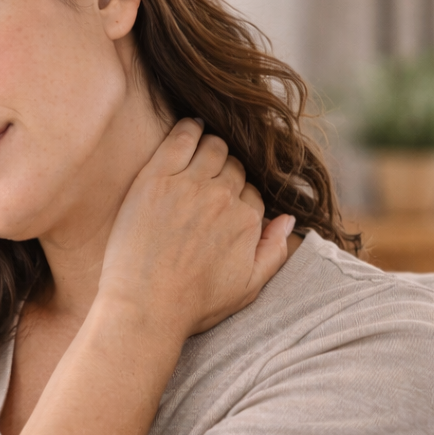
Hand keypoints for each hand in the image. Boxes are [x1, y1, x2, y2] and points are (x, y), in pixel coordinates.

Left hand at [97, 118, 294, 338]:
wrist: (144, 307)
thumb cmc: (192, 305)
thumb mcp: (247, 288)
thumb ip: (274, 252)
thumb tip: (289, 220)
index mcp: (247, 220)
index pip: (251, 191)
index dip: (238, 196)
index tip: (222, 203)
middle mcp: (223, 198)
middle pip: (233, 166)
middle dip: (225, 171)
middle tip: (208, 179)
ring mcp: (189, 185)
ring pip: (212, 148)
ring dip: (210, 147)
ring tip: (200, 152)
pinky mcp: (155, 179)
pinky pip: (180, 138)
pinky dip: (188, 128)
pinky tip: (188, 127)